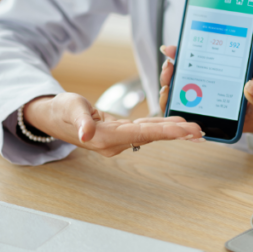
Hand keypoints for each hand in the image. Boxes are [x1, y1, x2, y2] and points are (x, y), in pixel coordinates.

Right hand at [23, 93, 203, 156]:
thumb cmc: (61, 110)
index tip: (185, 131)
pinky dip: (161, 126)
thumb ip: (81, 122)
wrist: (52, 116)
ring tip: (194, 130)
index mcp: (106, 137)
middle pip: (152, 136)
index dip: (165, 132)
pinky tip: (176, 125)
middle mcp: (116, 142)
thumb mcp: (70, 109)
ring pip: (151, 133)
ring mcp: (119, 139)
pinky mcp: (120, 132)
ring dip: (173, 131)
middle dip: (177, 134)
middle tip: (200, 132)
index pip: (142, 134)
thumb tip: (86, 135)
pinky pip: (145, 130)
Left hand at [158, 45, 252, 142]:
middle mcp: (211, 105)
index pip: (186, 112)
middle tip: (170, 62)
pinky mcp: (221, 78)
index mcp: (215, 118)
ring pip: (189, 79)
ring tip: (173, 51)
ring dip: (180, 65)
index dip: (172, 101)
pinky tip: (187, 47)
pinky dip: (195, 57)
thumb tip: (249, 87)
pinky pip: (204, 68)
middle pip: (182, 93)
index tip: (168, 86)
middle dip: (172, 78)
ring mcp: (214, 91)